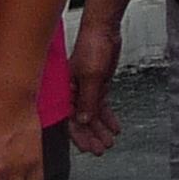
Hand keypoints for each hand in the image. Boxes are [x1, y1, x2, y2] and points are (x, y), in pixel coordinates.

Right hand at [67, 25, 122, 155]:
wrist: (104, 30)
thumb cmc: (92, 46)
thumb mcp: (91, 76)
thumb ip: (87, 99)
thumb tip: (83, 120)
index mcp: (64, 90)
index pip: (68, 119)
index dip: (77, 136)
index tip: (86, 148)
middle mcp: (72, 92)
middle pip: (80, 120)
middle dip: (90, 136)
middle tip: (100, 149)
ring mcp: (85, 89)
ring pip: (91, 115)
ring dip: (100, 129)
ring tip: (109, 142)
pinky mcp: (96, 85)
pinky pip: (100, 106)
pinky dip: (107, 117)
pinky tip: (114, 127)